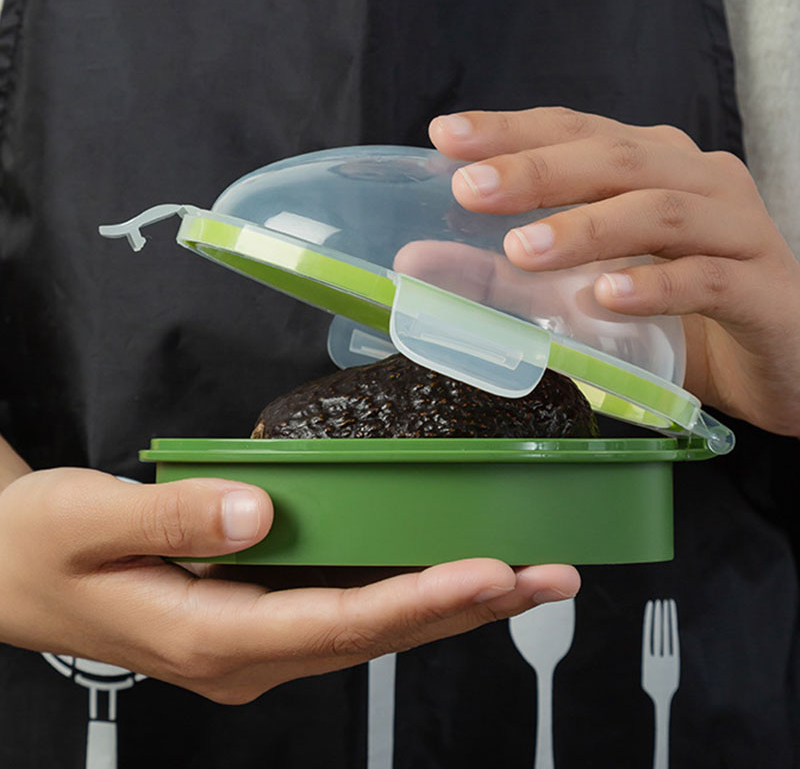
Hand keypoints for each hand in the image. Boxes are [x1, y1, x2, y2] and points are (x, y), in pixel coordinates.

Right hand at [0, 468, 578, 702]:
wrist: (10, 572)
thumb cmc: (46, 545)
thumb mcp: (93, 520)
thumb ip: (177, 515)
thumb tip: (262, 509)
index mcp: (210, 636)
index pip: (333, 623)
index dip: (416, 600)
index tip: (488, 574)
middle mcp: (246, 655)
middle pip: (373, 634)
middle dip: (464, 607)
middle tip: (547, 577)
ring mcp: (256, 644)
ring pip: (369, 630)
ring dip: (449, 605)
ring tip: (524, 578)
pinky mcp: (259, 621)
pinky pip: (347, 614)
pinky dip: (406, 596)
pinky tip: (448, 576)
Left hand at [429, 107, 799, 436]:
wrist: (784, 355)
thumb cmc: (680, 313)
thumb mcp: (590, 284)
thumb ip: (514, 272)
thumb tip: (421, 259)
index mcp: (652, 167)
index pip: (576, 131)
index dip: (513, 130)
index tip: (448, 136)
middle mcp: (696, 180)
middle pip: (613, 159)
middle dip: (537, 171)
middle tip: (472, 189)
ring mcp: (737, 229)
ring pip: (659, 210)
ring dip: (586, 229)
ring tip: (523, 252)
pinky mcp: (764, 287)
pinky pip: (707, 277)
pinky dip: (655, 285)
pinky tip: (607, 297)